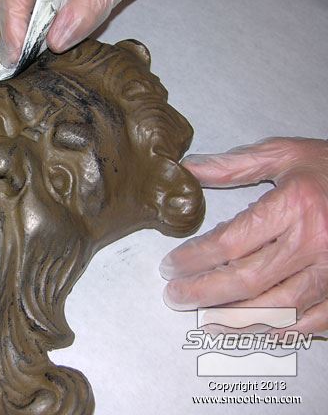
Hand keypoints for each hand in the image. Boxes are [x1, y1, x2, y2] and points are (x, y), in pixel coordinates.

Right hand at [0, 0, 162, 66]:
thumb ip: (87, 8)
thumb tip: (55, 42)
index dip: (13, 25)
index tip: (18, 55)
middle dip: (4, 26)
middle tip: (24, 55)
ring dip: (6, 25)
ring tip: (32, 45)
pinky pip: (7, 2)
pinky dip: (16, 23)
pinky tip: (37, 35)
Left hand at [160, 137, 327, 335]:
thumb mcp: (283, 154)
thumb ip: (233, 165)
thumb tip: (188, 170)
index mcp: (294, 206)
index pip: (230, 242)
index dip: (194, 258)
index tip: (171, 266)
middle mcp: (315, 241)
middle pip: (247, 280)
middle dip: (204, 292)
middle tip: (175, 296)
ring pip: (278, 307)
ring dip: (236, 318)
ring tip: (205, 318)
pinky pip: (315, 319)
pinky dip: (284, 329)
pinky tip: (258, 329)